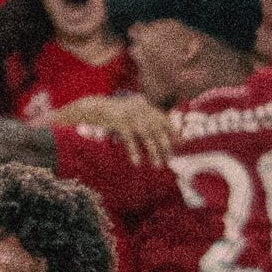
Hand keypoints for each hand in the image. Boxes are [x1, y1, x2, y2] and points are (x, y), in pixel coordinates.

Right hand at [49, 94, 175, 167]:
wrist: (90, 108)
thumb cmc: (111, 116)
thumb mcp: (129, 116)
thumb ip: (142, 122)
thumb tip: (156, 139)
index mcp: (143, 106)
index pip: (162, 118)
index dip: (172, 131)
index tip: (180, 145)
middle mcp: (139, 108)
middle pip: (157, 127)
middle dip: (165, 144)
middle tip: (170, 159)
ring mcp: (129, 113)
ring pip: (146, 134)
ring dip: (153, 151)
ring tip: (158, 165)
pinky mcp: (118, 120)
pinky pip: (130, 139)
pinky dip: (134, 151)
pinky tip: (137, 163)